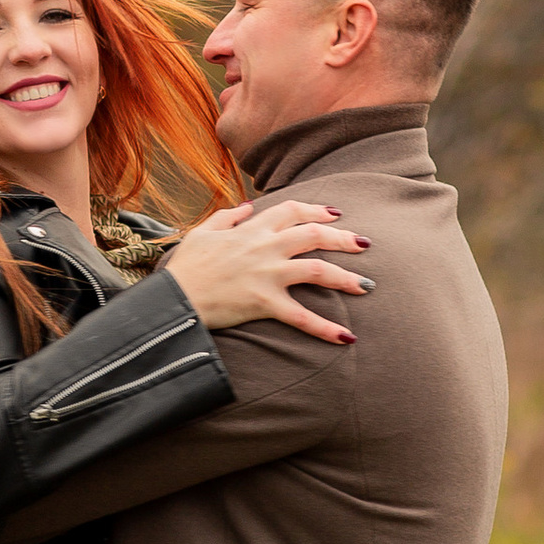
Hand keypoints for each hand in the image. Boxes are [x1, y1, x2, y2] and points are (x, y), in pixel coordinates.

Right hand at [161, 197, 371, 343]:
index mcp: (252, 229)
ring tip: (368, 286)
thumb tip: (246, 206)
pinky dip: (325, 327)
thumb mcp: (202, 232)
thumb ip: (226, 217)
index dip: (316, 210)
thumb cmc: (187, 268)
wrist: (176, 298)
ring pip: (317, 270)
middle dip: (344, 238)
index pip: (292, 211)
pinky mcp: (265, 302)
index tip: (334, 214)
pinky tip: (347, 337)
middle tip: (365, 244)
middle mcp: (265, 247)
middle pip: (314, 235)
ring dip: (346, 277)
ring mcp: (267, 274)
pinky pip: (301, 316)